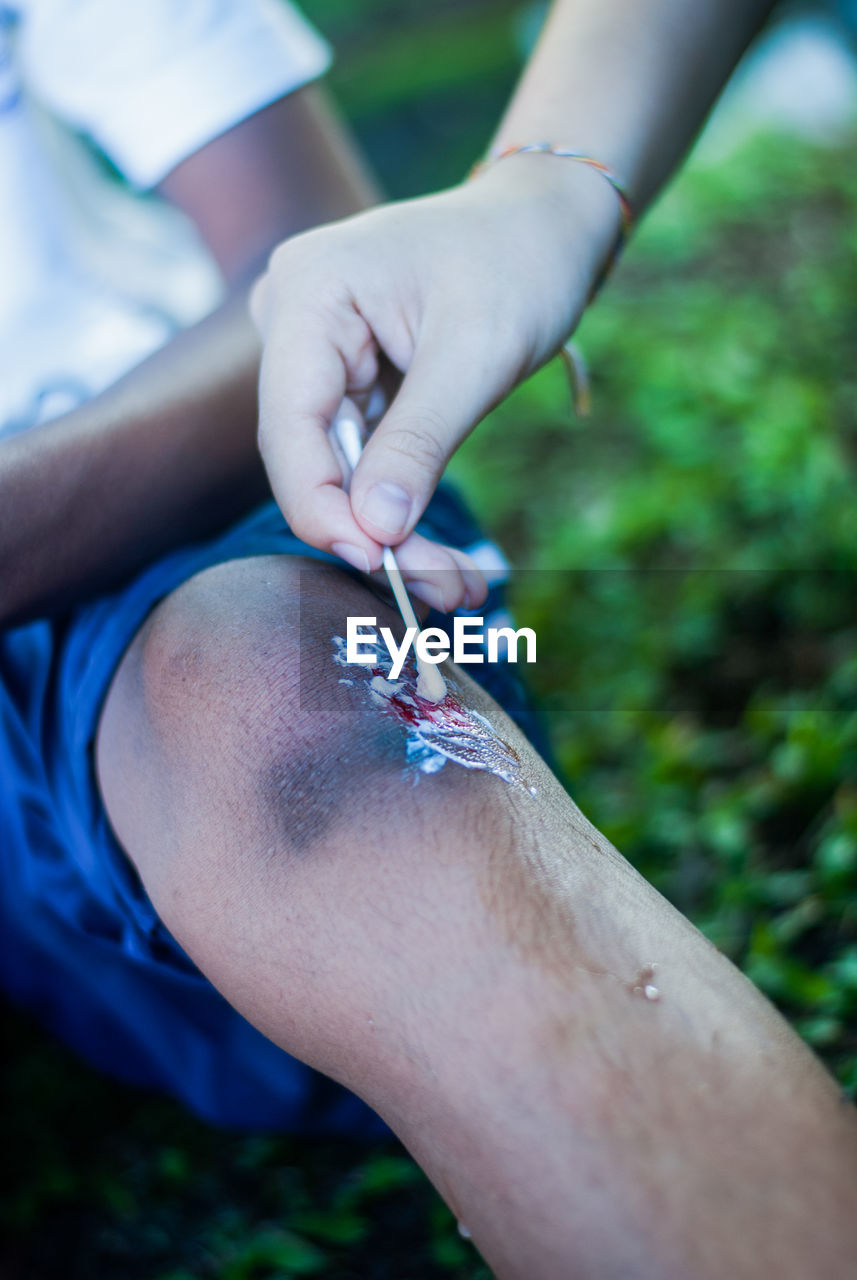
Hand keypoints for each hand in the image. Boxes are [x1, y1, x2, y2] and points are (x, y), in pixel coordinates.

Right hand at [250, 157, 617, 610]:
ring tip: (461, 584)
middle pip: (312, 457)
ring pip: (339, 469)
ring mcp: (316, 350)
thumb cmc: (520, 263)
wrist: (545, 224)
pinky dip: (402, 503)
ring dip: (395, 532)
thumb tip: (376, 531)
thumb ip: (419, 443)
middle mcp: (294, 320)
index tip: (379, 565)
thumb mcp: (477, 356)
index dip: (324, 509)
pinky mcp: (346, 377)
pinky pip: (363, 457)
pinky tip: (440, 553)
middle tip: (448, 592)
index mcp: (309, 294)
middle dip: (375, 533)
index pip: (289, 427)